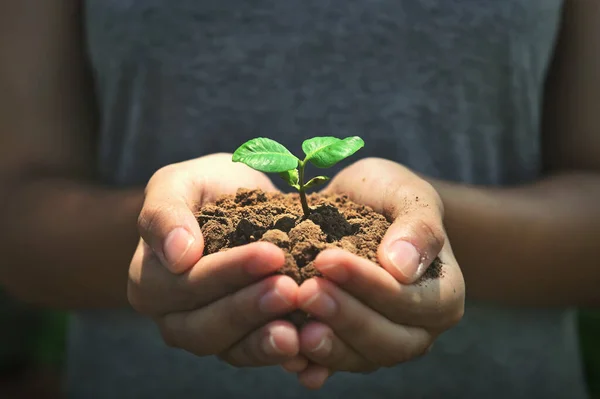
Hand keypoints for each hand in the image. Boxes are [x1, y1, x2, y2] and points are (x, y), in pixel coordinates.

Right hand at [127, 153, 306, 369]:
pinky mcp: (241, 343)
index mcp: (152, 282)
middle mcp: (174, 317)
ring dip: (266, 339)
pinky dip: (283, 355)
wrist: (235, 203)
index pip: (188, 284)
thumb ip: (165, 214)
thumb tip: (177, 256)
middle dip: (250, 308)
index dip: (229, 272)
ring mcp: (208, 335)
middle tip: (291, 289)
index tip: (271, 254)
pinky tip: (308, 348)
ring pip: (232, 349)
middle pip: (206, 326)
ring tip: (299, 327)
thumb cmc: (204, 188)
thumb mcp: (179, 183)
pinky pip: (258, 356)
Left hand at [293, 158, 464, 388]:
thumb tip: (403, 268)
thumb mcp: (405, 193)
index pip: (410, 301)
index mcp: (442, 295)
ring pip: (360, 359)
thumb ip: (418, 226)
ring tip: (296, 329)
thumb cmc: (385, 195)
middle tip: (305, 291)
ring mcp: (382, 343)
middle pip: (388, 340)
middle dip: (345, 317)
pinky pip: (332, 365)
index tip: (327, 260)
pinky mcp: (349, 349)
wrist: (354, 206)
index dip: (369, 285)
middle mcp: (418, 329)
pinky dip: (312, 365)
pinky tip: (289, 357)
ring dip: (328, 346)